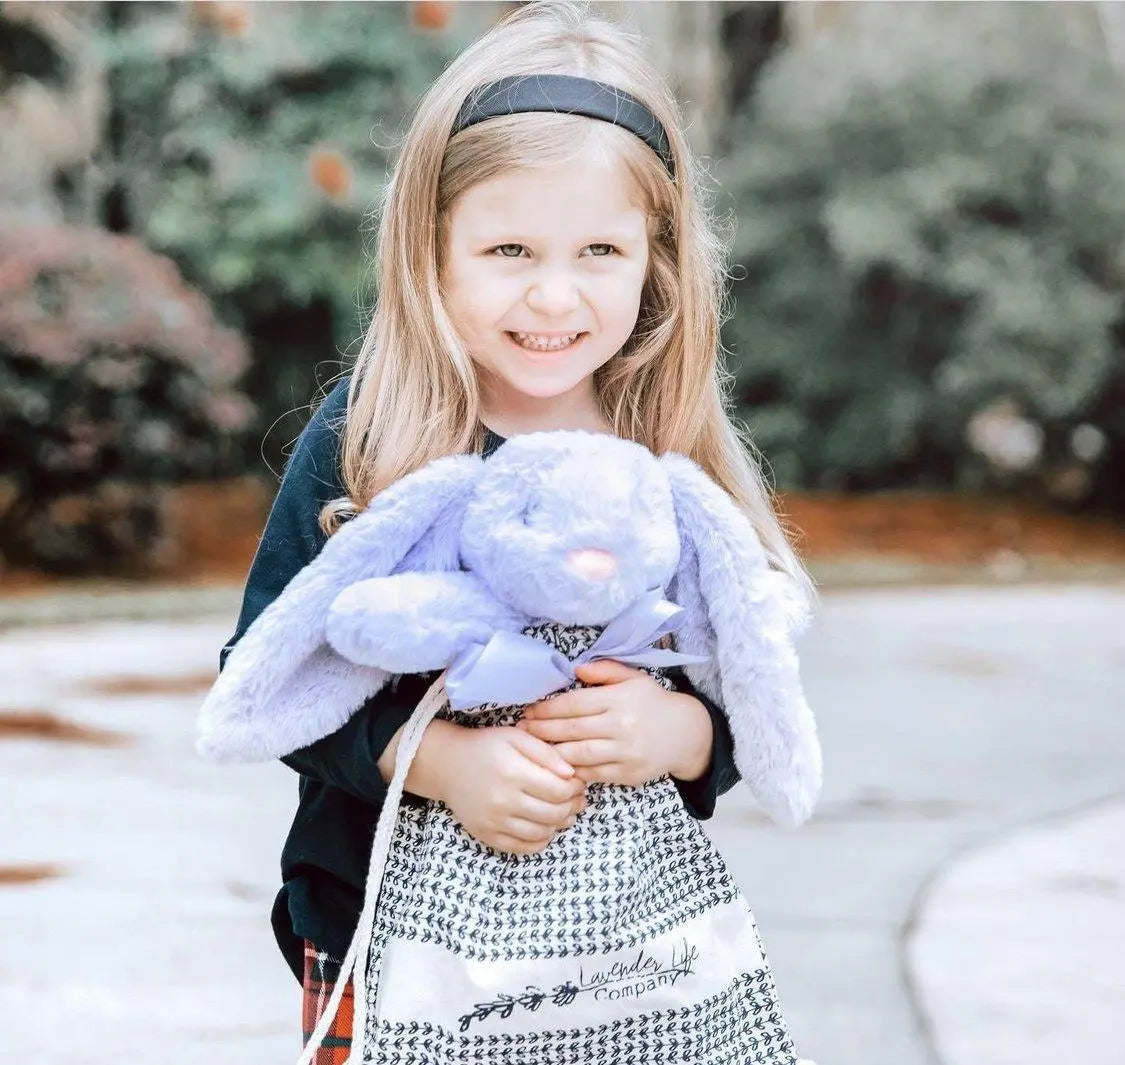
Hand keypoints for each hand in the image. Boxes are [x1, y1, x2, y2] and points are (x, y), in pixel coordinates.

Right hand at [439, 725, 587, 856]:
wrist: (446, 766)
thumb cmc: (485, 747)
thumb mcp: (516, 737)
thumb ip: (545, 752)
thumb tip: (571, 773)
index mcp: (512, 772)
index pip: (558, 790)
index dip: (575, 788)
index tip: (577, 782)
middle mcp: (502, 800)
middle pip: (553, 813)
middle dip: (571, 806)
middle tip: (576, 798)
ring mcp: (493, 821)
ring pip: (541, 833)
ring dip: (559, 824)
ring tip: (563, 812)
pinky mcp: (486, 835)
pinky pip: (522, 848)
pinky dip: (540, 841)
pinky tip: (545, 827)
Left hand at [516, 659, 712, 786]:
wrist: (686, 734)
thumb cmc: (653, 703)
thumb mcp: (634, 678)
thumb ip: (605, 670)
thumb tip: (575, 668)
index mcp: (619, 699)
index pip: (573, 704)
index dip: (547, 708)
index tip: (529, 710)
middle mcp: (621, 726)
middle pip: (571, 730)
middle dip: (541, 730)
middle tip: (521, 730)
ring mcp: (625, 752)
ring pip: (578, 754)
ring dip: (552, 753)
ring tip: (533, 749)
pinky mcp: (628, 773)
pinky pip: (593, 774)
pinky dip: (573, 770)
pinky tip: (558, 766)